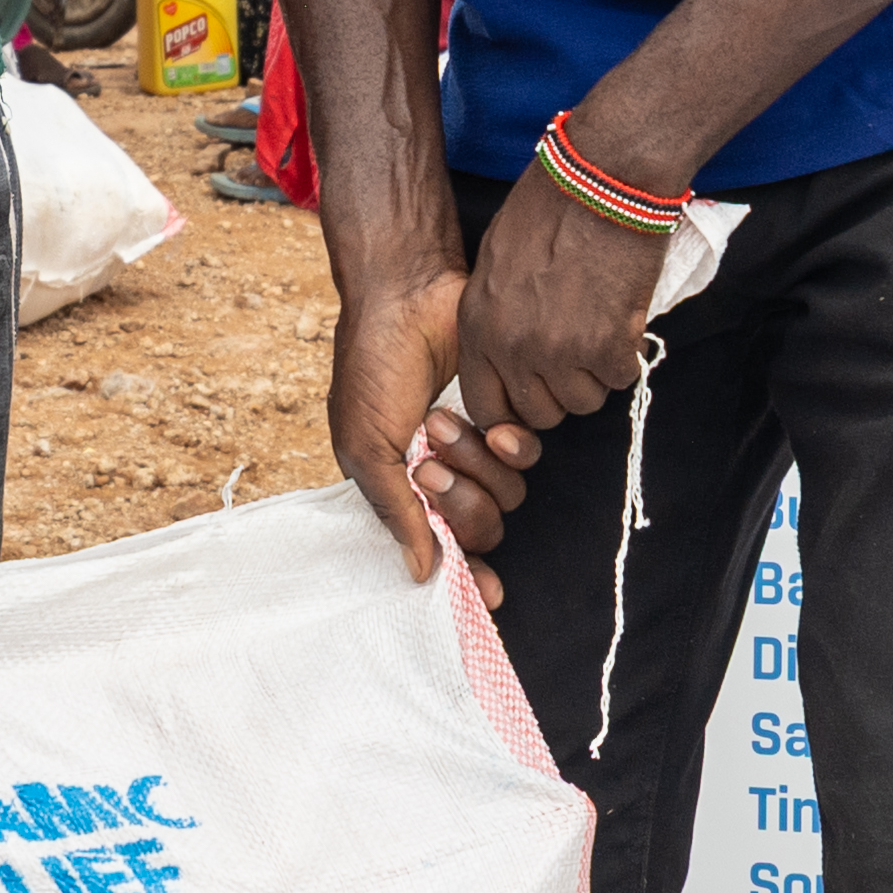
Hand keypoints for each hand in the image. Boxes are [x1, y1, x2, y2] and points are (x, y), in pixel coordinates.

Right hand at [327, 265, 517, 579]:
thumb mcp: (365, 444)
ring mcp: (478, 451)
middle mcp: (445, 478)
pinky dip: (509, 446)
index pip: (443, 551)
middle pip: (480, 529)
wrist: (408, 298)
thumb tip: (420, 573)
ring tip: (441, 420)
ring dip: (472, 462)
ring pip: (506, 497)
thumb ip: (395, 510)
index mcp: (402, 492)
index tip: (488, 594)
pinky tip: (491, 424)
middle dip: (457, 499)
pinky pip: (526, 460)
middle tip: (428, 463)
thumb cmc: (372, 368)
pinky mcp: (508, 419)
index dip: (468, 576)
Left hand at [456, 160, 663, 442]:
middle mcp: (513, 347)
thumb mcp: (495, 261)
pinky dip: (626, 356)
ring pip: (583, 403)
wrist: (601, 177)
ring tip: (600, 331)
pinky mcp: (607, 345)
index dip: (513, 406)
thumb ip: (495, 316)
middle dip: (559, 392)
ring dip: (595, 375)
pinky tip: (622, 321)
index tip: (535, 391)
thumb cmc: (549, 206)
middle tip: (576, 357)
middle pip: (540, 413)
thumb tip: (510, 353)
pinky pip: (619, 379)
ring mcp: (560, 351)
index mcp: (477, 325)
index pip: (486, 406)